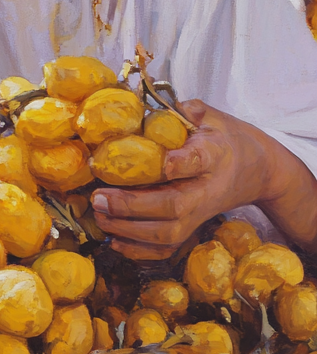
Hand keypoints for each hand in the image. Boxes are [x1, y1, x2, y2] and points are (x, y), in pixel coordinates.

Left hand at [91, 100, 270, 259]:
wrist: (256, 170)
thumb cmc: (224, 138)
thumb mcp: (212, 116)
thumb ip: (186, 109)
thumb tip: (154, 102)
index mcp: (213, 156)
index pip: (198, 160)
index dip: (179, 163)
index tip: (159, 162)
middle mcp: (206, 190)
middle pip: (173, 206)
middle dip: (133, 205)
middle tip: (98, 197)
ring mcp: (200, 214)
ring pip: (167, 233)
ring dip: (128, 229)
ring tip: (97, 213)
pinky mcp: (193, 229)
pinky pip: (167, 248)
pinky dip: (139, 250)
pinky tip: (113, 240)